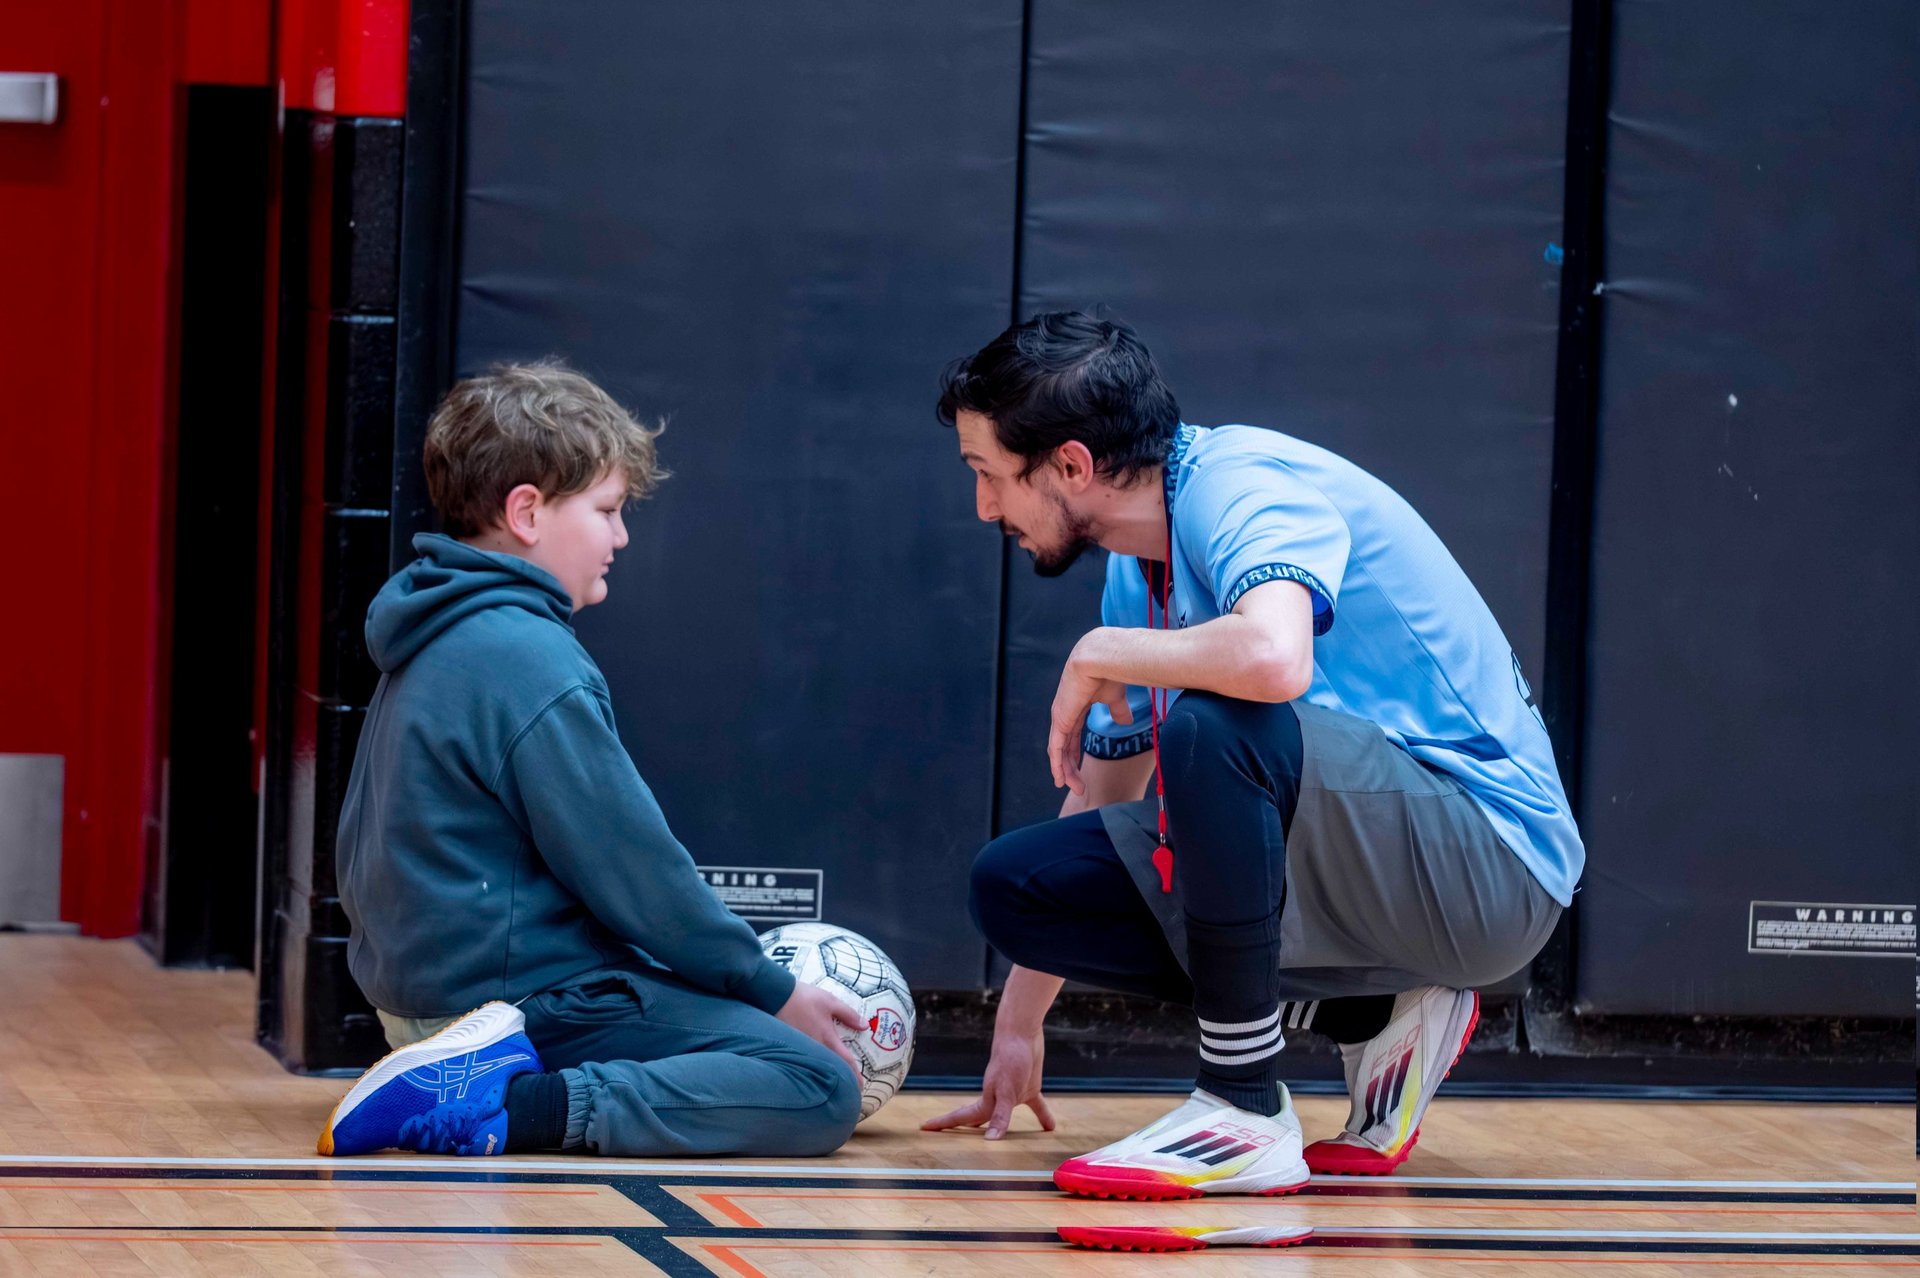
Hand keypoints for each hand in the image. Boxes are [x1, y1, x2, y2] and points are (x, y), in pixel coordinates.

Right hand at [776, 983, 864, 1083]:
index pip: (844, 1060)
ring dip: (826, 1072)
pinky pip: (805, 1059)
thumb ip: (848, 1014)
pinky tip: (813, 1064)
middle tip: (847, 1086)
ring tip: (832, 1079)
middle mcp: (815, 1048)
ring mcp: (802, 1049)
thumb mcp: (830, 1002)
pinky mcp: (792, 1046)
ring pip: (817, 1065)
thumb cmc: (804, 999)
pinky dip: (812, 1064)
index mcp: (827, 1038)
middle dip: (840, 1078)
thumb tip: (864, 1026)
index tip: (860, 1087)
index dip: (854, 1074)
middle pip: (831, 1068)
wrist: (776, 997)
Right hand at [921, 1026, 1054, 1139]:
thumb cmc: (1011, 1058)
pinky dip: (1042, 1115)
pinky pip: (1035, 1104)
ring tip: (994, 1137)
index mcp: (986, 1099)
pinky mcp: (1028, 1086)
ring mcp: (1011, 1092)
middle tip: (947, 1136)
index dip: (944, 1123)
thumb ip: (1000, 1116)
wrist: (1022, 1031)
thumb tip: (991, 1140)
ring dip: (999, 1125)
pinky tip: (1049, 1127)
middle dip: (963, 1128)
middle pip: (977, 1118)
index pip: (962, 1117)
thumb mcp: (1007, 1091)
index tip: (923, 1127)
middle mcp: (996, 1098)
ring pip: (1003, 1114)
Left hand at [1049, 643, 1133, 797]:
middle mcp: (1064, 714)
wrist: (1101, 658)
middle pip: (1064, 748)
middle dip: (1071, 768)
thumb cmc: (1108, 672)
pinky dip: (1057, 765)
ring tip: (1074, 788)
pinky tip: (1060, 779)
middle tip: (1079, 787)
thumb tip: (1125, 721)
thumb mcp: (1114, 697)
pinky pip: (1056, 749)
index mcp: (1075, 708)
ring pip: (1059, 752)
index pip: (1071, 737)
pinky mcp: (1060, 720)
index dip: (1074, 754)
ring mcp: (1060, 717)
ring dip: (1065, 771)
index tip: (1079, 770)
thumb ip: (1117, 710)